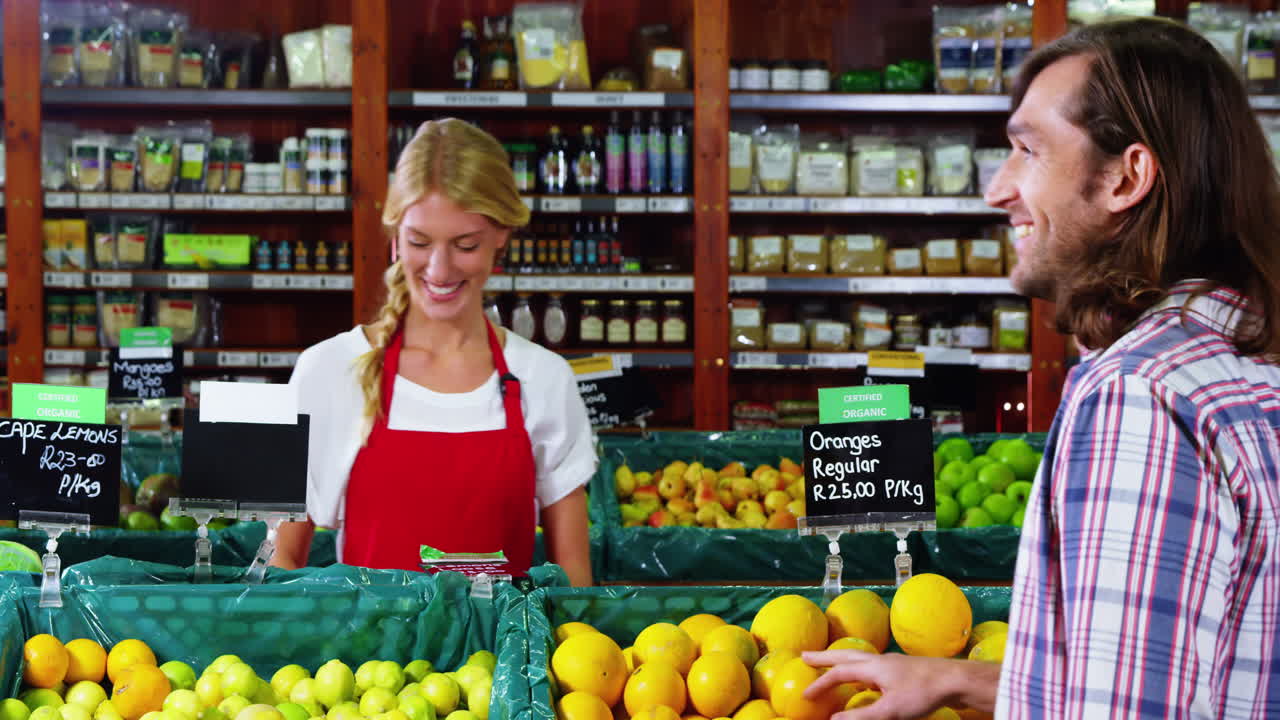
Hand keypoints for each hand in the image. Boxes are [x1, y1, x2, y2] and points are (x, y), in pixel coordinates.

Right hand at [802, 650, 993, 719]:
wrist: (954, 680)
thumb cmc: (922, 693)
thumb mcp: (890, 711)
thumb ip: (861, 716)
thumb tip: (834, 719)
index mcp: (873, 668)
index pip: (839, 674)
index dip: (820, 684)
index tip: (805, 695)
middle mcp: (879, 660)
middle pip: (845, 656)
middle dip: (824, 658)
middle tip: (805, 656)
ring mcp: (891, 662)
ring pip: (859, 657)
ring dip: (841, 659)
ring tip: (830, 662)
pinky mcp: (902, 668)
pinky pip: (871, 663)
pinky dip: (858, 666)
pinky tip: (865, 676)